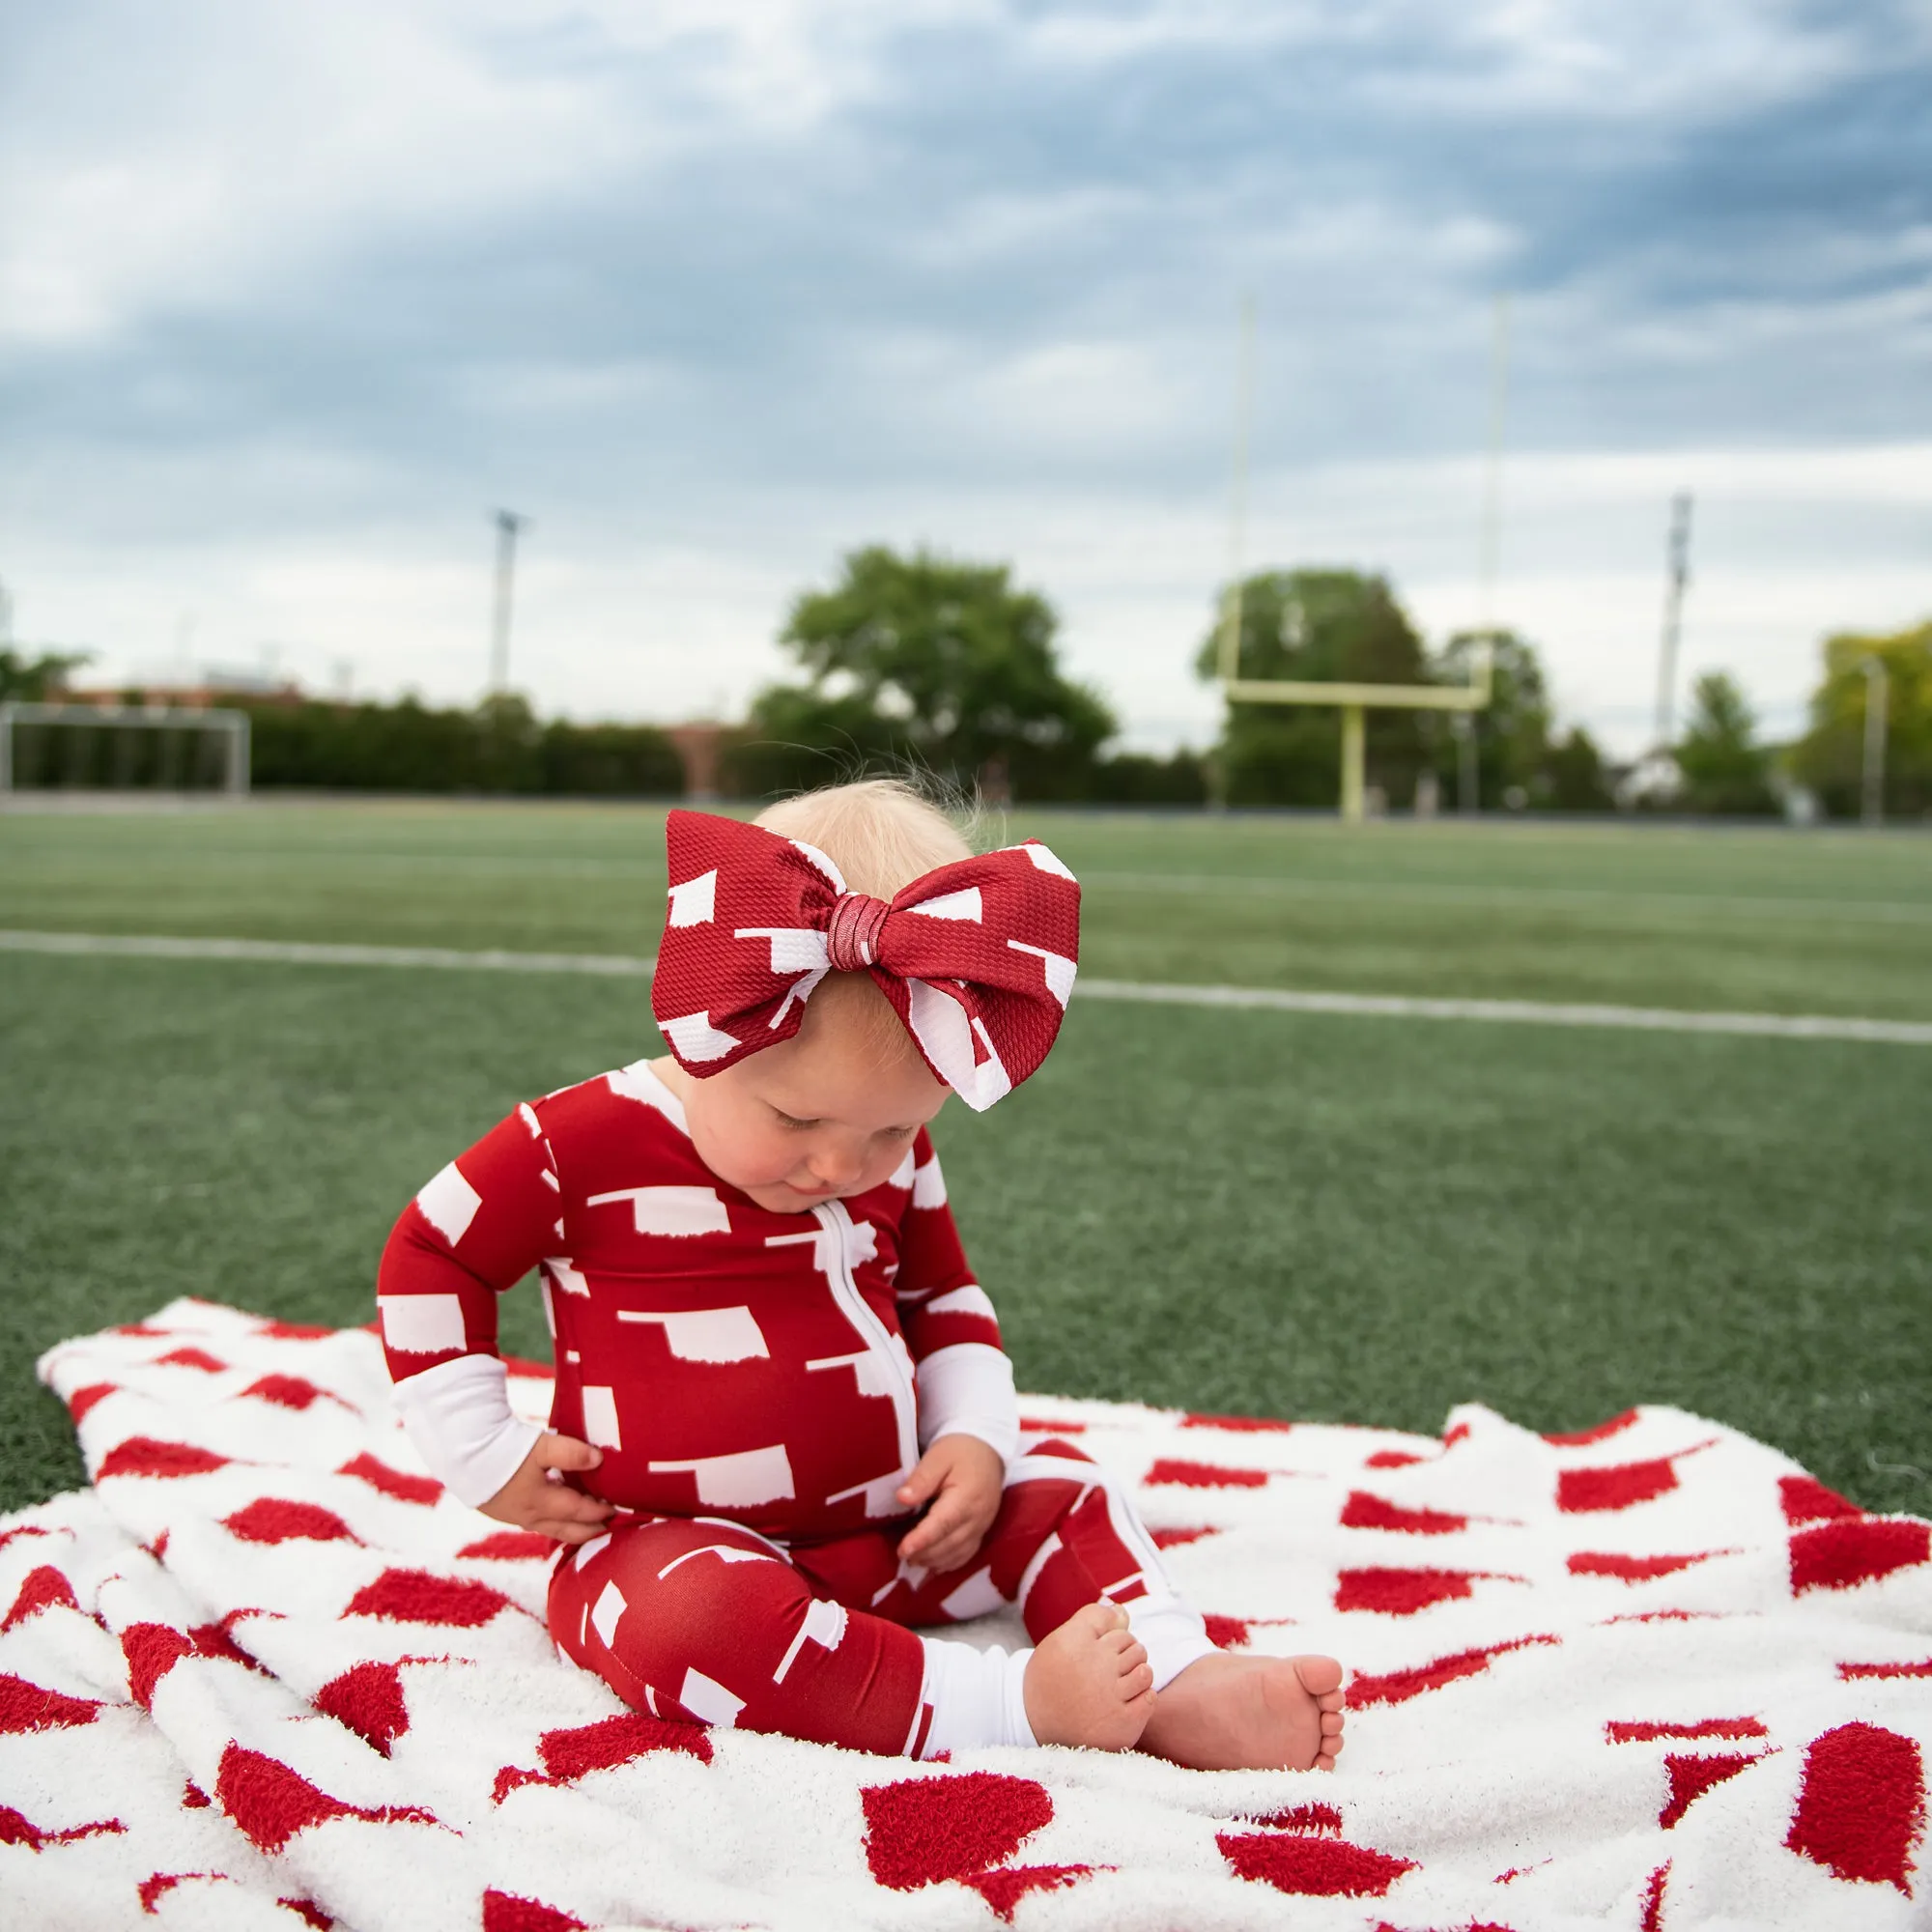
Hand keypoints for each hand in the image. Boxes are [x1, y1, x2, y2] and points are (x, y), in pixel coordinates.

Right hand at [479, 1432, 615, 1544]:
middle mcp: (528, 1516)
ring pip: (549, 1528)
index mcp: (541, 1504)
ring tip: (585, 1522)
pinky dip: (552, 1520)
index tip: (617, 1509)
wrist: (459, 1453)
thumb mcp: (541, 1448)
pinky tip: (553, 1510)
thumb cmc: (502, 1451)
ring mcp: (513, 1515)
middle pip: (566, 1531)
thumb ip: (571, 1453)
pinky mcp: (501, 1509)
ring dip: (570, 1527)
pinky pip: (534, 1521)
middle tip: (608, 1527)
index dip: (599, 1511)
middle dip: (588, 1531)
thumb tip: (599, 1459)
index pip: (579, 1512)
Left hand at [895, 1434, 1003, 1573]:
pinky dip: (949, 1562)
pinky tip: (933, 1563)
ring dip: (935, 1560)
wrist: (988, 1449)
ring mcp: (982, 1525)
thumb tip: (902, 1498)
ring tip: (913, 1560)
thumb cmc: (959, 1450)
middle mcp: (978, 1516)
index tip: (902, 1550)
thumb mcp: (938, 1456)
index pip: (943, 1523)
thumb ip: (922, 1478)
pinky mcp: (983, 1529)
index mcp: (967, 1496)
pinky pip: (967, 1553)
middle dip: (925, 1553)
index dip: (922, 1539)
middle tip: (902, 1556)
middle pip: (950, 1543)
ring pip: (959, 1552)